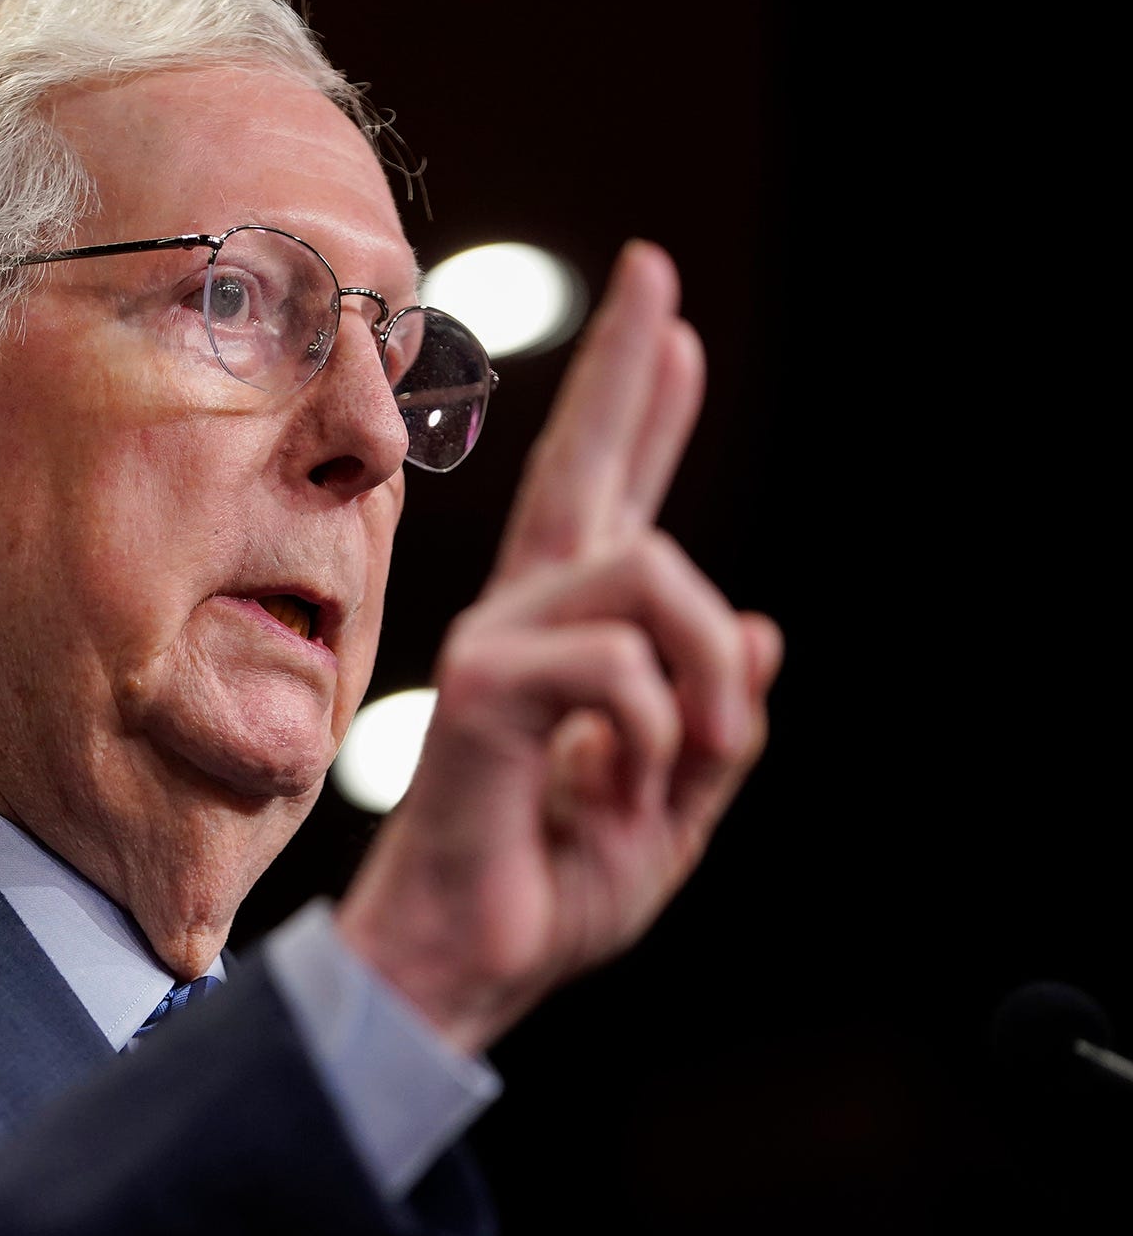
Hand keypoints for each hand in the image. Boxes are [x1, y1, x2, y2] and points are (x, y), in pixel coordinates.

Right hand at [337, 241, 781, 1055]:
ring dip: (708, 679)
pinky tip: (614, 793)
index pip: (611, 506)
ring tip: (703, 760)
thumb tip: (761, 628)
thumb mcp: (674, 808)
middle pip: (587, 470)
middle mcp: (529, 621)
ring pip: (650, 572)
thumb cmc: (552, 889)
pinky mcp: (486, 687)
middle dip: (627, 371)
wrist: (473, 962)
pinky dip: (654, 738)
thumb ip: (719, 722)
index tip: (673, 329)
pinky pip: (619, 667)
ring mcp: (502, 644)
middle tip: (656, 273)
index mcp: (572, 644)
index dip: (643, 415)